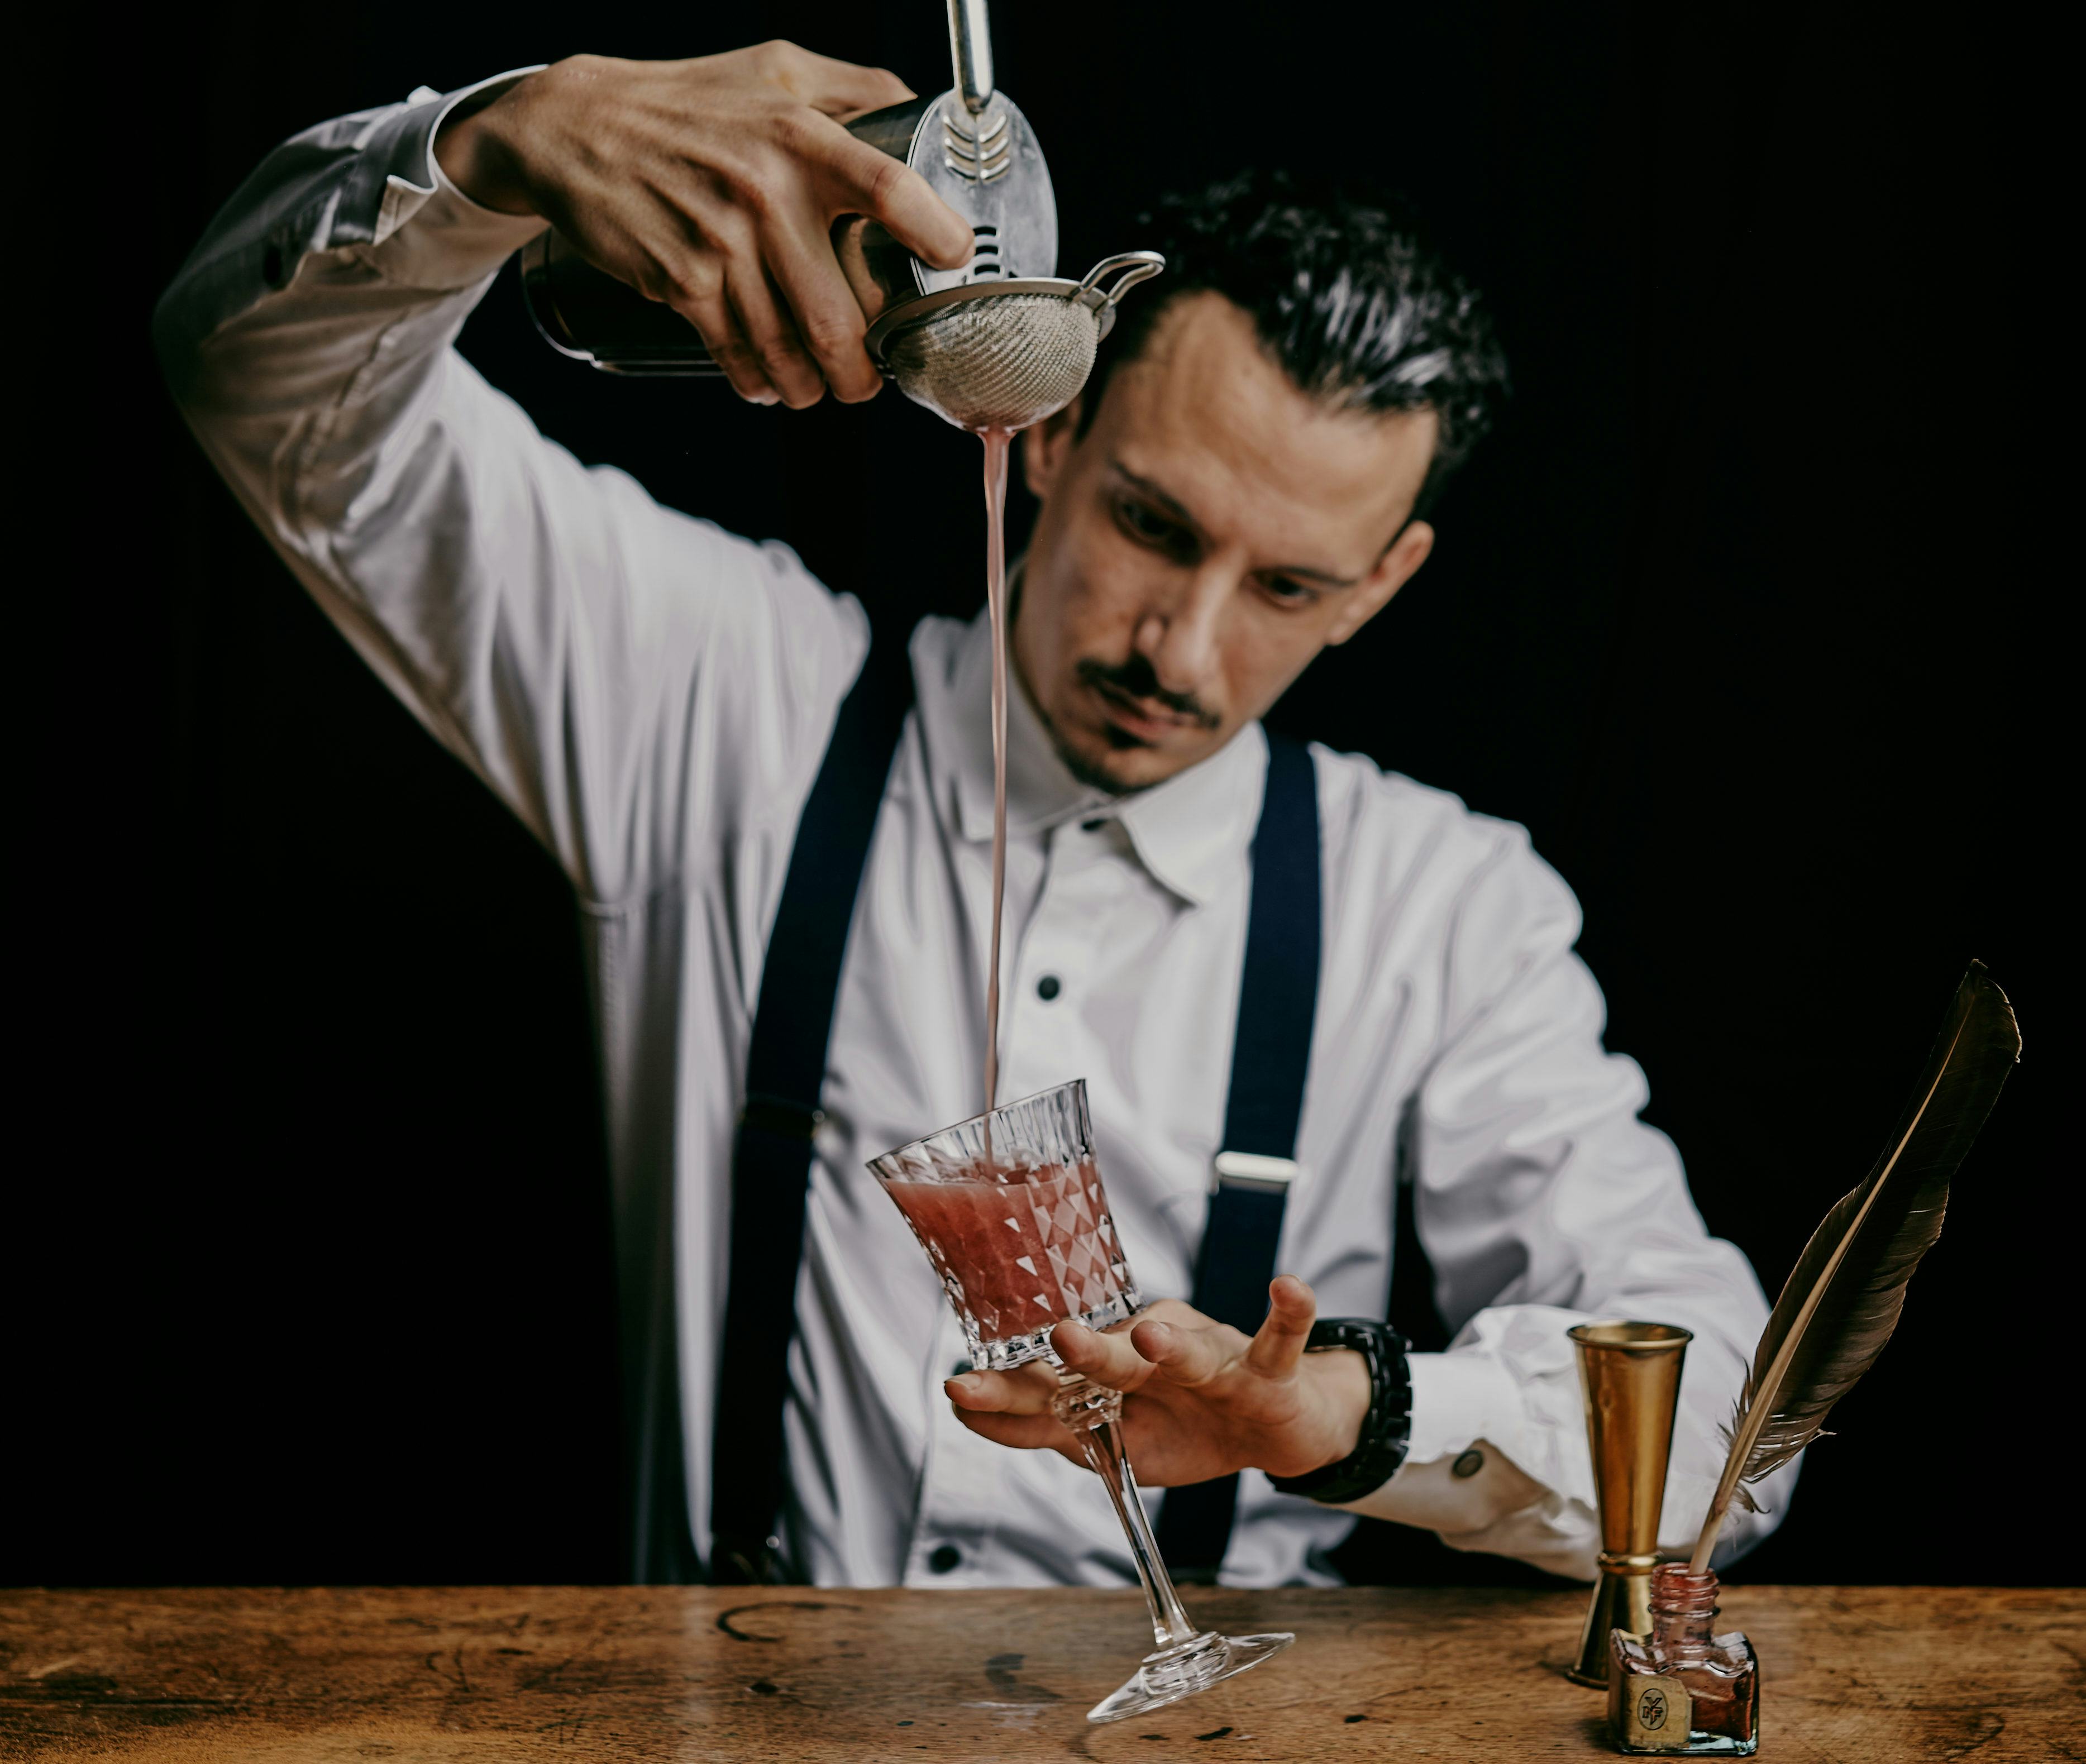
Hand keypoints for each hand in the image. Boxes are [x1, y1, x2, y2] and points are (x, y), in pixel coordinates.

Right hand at [436, 44, 973, 406]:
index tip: (953, 262)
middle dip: (862, 369)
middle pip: (840, 317)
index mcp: (801, 136)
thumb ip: (856, 90)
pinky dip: (760, 382)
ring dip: (814, 387)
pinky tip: (770, 384)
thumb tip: (926, 115)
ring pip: (791, 351)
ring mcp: (720, 244)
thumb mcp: (777, 68)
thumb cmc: (688, 100)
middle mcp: (765, 192)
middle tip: (869, 375)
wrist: (574, 126)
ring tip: (822, 388)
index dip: (934, 235)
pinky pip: (737, 354)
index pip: (889, 191)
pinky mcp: (681, 282)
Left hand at [945, 1275, 1372, 1486]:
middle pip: (1119, 1356)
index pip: (1058, 1381)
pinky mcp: (1269, 1367)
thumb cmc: (1189, 1426)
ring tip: (1152, 1334)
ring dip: (1174, 1342)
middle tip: (1058, 1339)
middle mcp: (1158, 1351)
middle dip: (1087, 1353)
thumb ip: (1051, 1429)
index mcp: (1116, 1369)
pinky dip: (1289, 1312)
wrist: (1277, 1427)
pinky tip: (1288, 1287)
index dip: (1011, 1389)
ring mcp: (1216, 1357)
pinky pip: (1282, 1336)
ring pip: (1193, 1349)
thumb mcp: (1119, 1443)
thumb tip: (969, 1413)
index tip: (958, 1390)